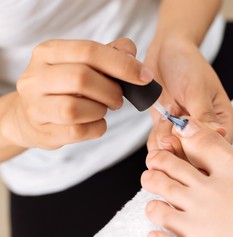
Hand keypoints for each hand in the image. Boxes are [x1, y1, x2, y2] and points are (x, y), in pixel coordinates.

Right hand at [2, 38, 152, 148]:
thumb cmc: (65, 86)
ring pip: (75, 108)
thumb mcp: (83, 63)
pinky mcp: (43, 131)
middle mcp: (36, 76)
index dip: (122, 64)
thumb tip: (132, 56)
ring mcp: (35, 106)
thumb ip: (111, 54)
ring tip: (102, 108)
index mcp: (49, 52)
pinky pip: (78, 132)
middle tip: (118, 98)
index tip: (144, 76)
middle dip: (110, 90)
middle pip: (81, 78)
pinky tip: (96, 122)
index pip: (88, 51)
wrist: (30, 116)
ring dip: (100, 110)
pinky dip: (97, 127)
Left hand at [145, 38, 232, 154]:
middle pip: (195, 158)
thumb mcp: (198, 88)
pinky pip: (160, 146)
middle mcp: (203, 132)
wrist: (166, 51)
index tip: (186, 142)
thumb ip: (203, 114)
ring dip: (165, 146)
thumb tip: (218, 134)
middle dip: (180, 151)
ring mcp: (183, 133)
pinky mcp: (166, 129)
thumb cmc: (188, 64)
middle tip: (170, 135)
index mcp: (220, 122)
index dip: (202, 154)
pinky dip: (155, 142)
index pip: (216, 150)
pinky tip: (159, 126)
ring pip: (175, 155)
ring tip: (165, 125)